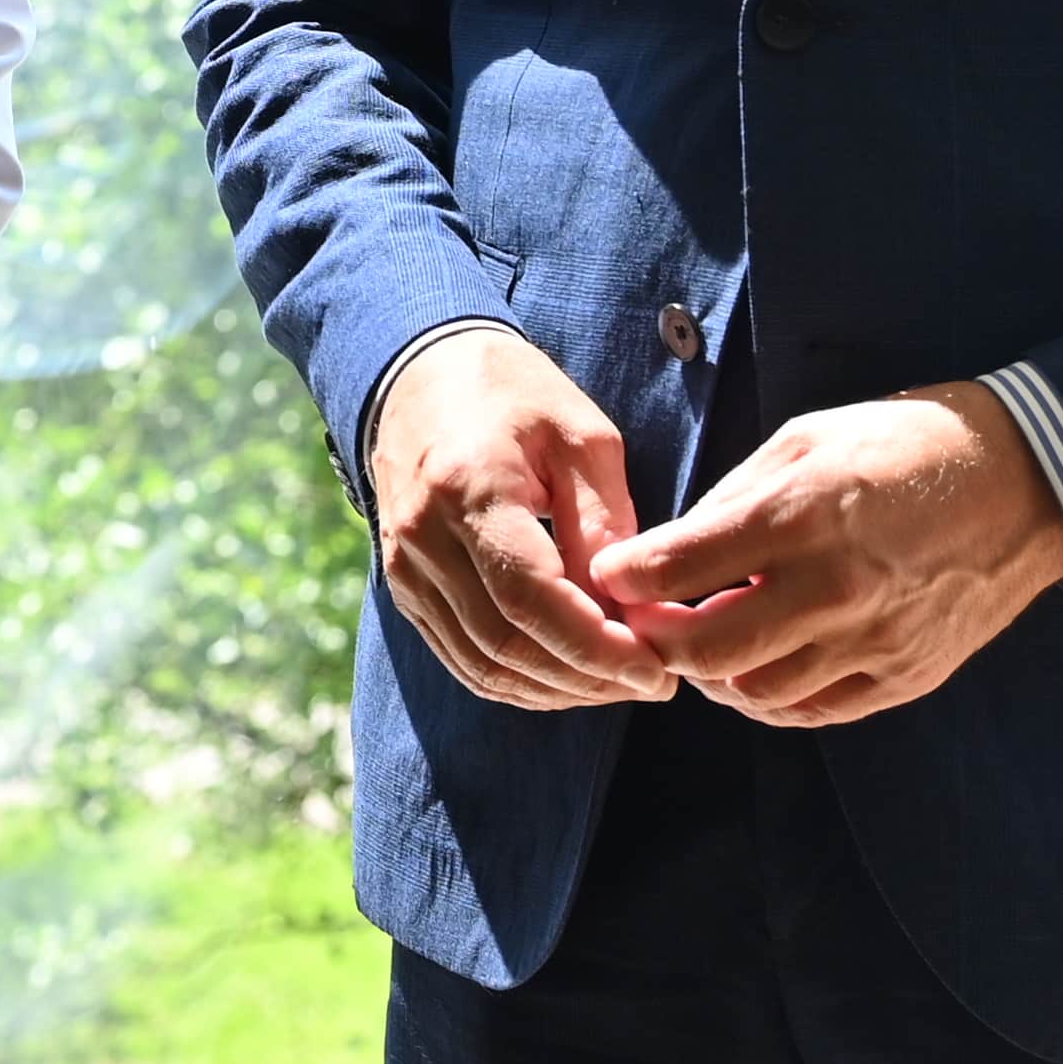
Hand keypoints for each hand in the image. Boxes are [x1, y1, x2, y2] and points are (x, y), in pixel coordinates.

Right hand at [363, 327, 677, 711]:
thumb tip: (631, 611)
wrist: (421, 373)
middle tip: (653, 683)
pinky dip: (519, 682)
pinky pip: (462, 658)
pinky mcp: (405, 586)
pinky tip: (569, 677)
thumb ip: (605, 524)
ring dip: (557, 690)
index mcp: (469, 488)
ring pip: (482, 665)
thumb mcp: (581, 437)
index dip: (597, 649)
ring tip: (619, 683)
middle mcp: (423, 536)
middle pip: (506, 644)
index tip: (657, 669)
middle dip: (587, 679)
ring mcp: (405, 567)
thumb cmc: (513, 394)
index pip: (530, 599)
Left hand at [588, 379, 1062, 726]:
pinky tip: (757, 669)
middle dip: (658, 642)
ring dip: (713, 676)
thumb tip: (670, 552)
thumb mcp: (804, 439)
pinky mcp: (908, 676)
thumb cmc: (903, 444)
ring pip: (759, 695)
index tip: (611, 576)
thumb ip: (732, 502)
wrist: (1023, 481)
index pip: (681, 568)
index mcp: (801, 516)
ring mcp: (876, 641)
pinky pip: (817, 711)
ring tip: (702, 643)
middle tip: (644, 622)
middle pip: (710, 652)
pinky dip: (771, 700)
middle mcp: (836, 588)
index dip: (628, 579)